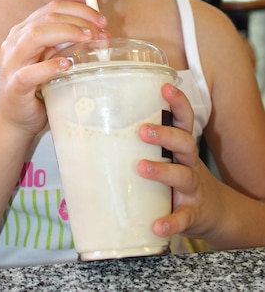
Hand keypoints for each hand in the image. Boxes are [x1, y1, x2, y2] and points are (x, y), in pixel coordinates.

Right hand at [0, 0, 107, 136]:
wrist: (12, 121)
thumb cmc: (36, 89)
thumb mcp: (51, 60)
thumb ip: (66, 45)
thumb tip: (99, 35)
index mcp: (24, 31)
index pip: (53, 8)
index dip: (80, 10)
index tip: (101, 21)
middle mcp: (15, 41)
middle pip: (48, 17)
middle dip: (79, 21)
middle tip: (101, 33)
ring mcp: (12, 62)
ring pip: (36, 35)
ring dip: (67, 33)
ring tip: (88, 40)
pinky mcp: (14, 85)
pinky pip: (29, 72)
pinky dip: (50, 66)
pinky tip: (66, 65)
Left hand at [137, 83, 219, 240]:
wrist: (215, 213)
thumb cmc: (181, 177)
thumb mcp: (170, 157)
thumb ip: (145, 143)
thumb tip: (95, 129)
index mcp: (182, 147)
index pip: (184, 119)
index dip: (178, 102)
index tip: (165, 86)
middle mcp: (190, 163)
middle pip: (185, 142)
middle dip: (166, 135)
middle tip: (143, 130)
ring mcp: (193, 189)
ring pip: (183, 176)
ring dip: (163, 171)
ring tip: (142, 168)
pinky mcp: (193, 214)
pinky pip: (183, 218)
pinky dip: (171, 222)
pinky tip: (158, 225)